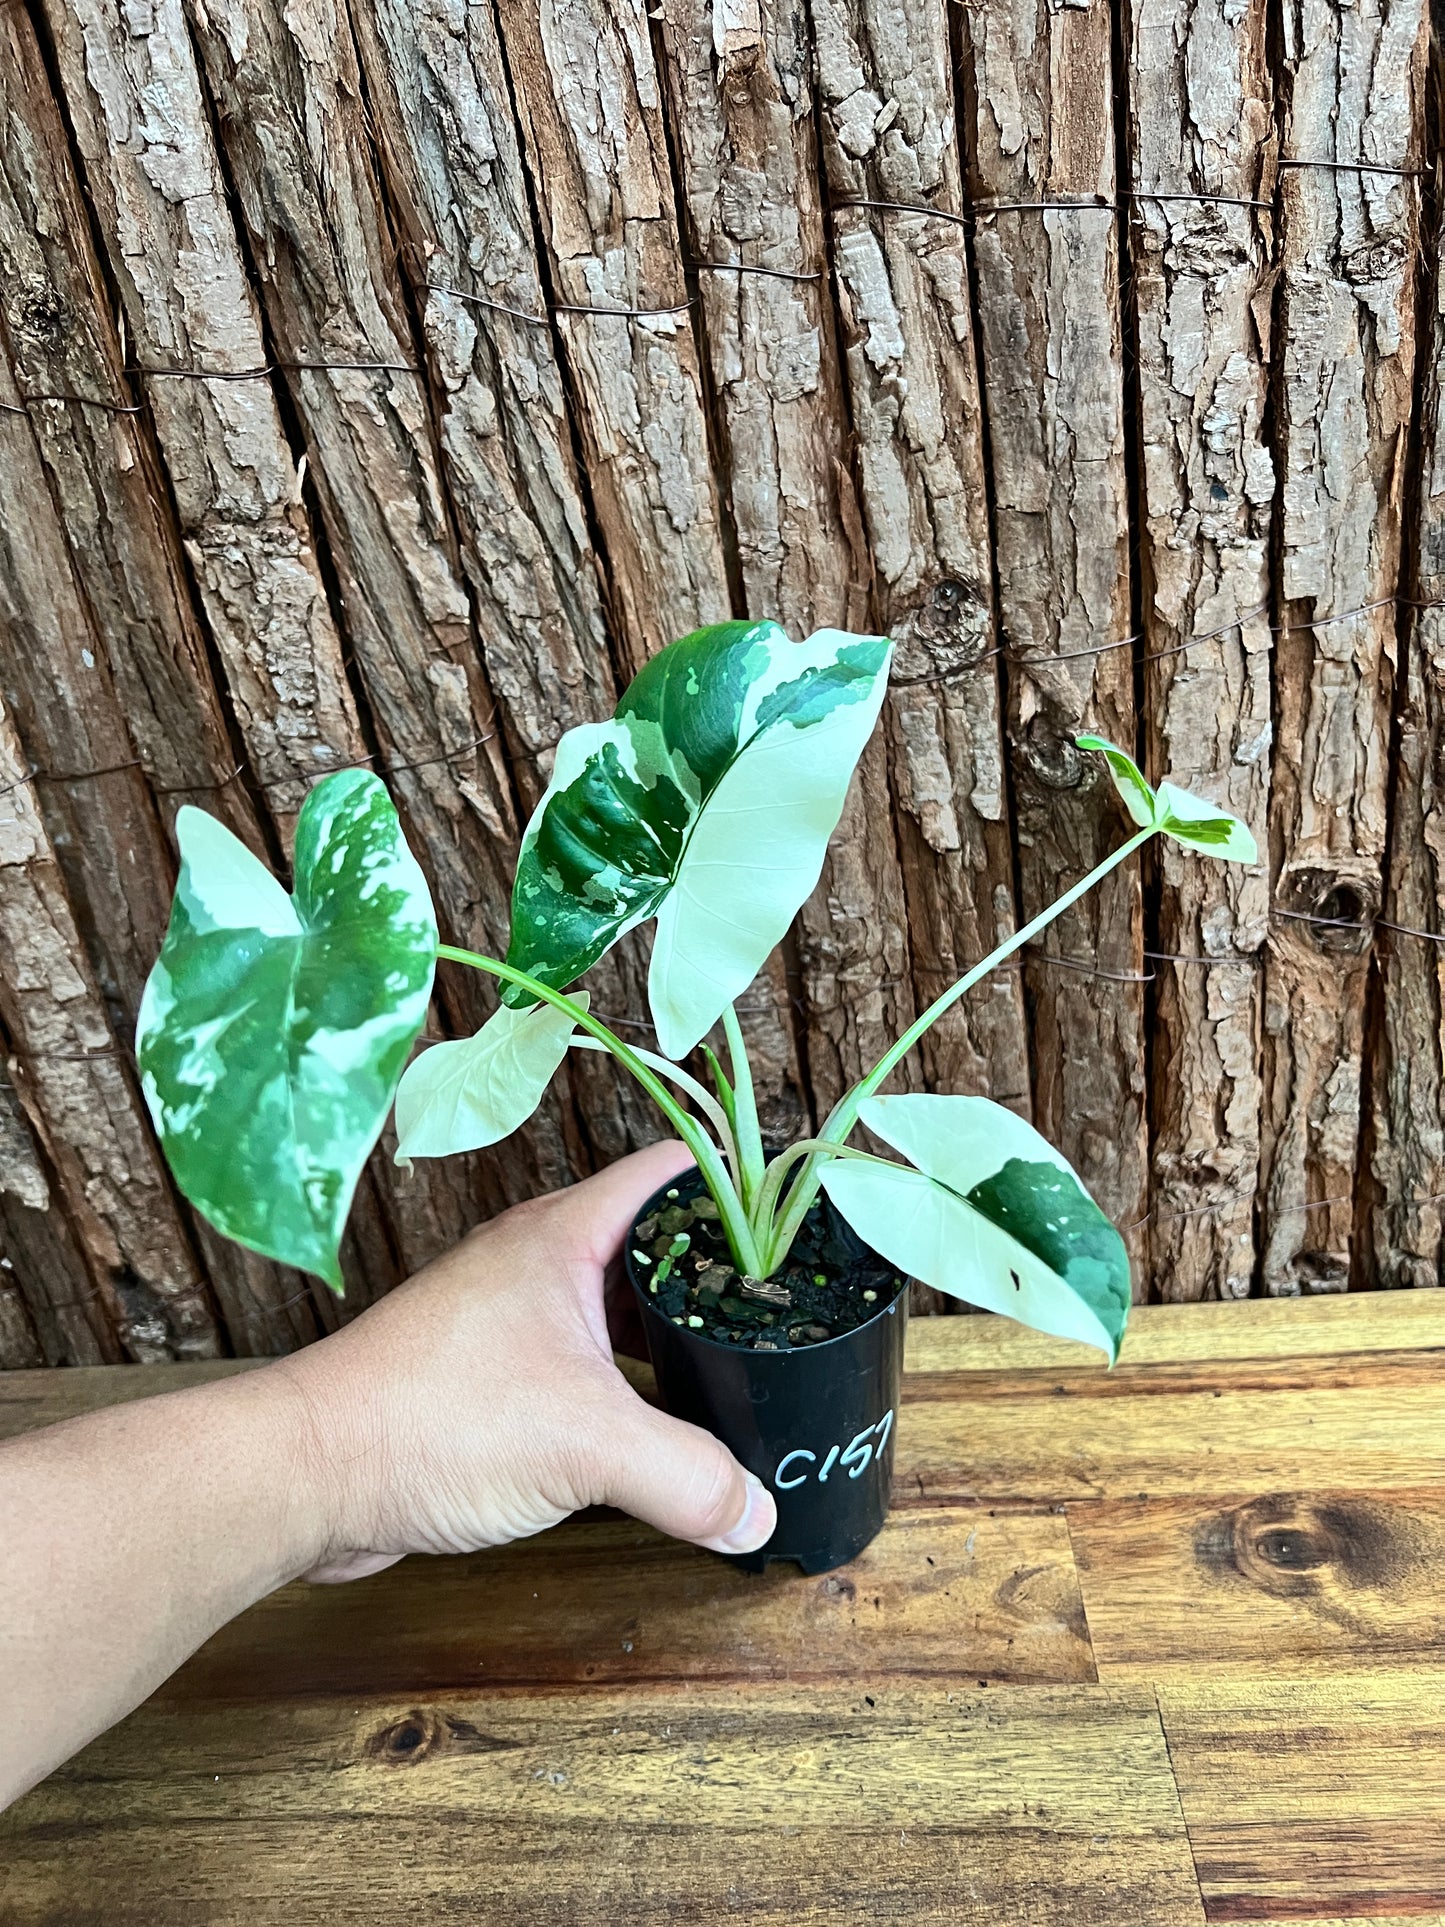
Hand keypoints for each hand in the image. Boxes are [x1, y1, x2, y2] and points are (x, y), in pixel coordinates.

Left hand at [277, 1140, 777, 1580]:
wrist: (307, 1474)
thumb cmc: (432, 1422)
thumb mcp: (586, 1446)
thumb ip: (688, 1477)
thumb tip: (757, 1512)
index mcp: (562, 1236)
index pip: (668, 1172)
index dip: (735, 1184)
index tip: (798, 1216)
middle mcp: (532, 1262)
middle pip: (646, 1240)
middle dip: (712, 1270)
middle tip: (783, 1306)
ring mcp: (503, 1316)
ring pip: (609, 1306)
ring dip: (665, 1332)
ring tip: (733, 1367)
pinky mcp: (481, 1374)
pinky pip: (574, 1361)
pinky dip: (620, 1382)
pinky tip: (652, 1428)